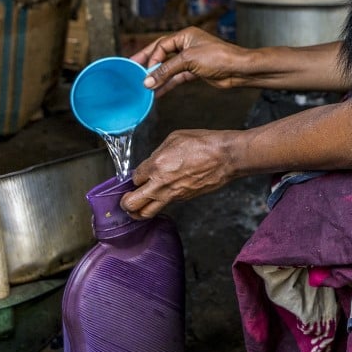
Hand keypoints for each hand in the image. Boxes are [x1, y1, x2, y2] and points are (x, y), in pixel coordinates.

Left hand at [121, 128, 239, 218]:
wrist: (226, 157)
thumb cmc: (204, 144)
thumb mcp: (175, 138)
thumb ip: (158, 152)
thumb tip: (153, 162)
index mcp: (156, 165)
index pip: (134, 178)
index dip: (135, 177)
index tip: (140, 175)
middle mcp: (161, 184)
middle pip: (131, 203)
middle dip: (125, 202)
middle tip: (127, 198)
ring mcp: (172, 194)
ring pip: (146, 213)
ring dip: (138, 211)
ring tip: (138, 206)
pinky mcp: (183, 199)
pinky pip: (165, 206)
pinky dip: (159, 204)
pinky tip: (163, 195)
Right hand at [129, 26, 252, 95]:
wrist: (238, 70)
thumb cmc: (219, 57)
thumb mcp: (189, 60)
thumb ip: (167, 70)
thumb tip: (149, 79)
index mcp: (185, 36)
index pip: (162, 45)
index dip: (152, 58)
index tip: (145, 71)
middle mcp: (187, 45)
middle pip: (162, 54)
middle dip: (148, 64)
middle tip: (132, 70)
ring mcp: (191, 59)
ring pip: (169, 68)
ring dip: (158, 77)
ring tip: (144, 86)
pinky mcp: (195, 71)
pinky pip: (177, 77)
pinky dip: (168, 84)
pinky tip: (158, 92)